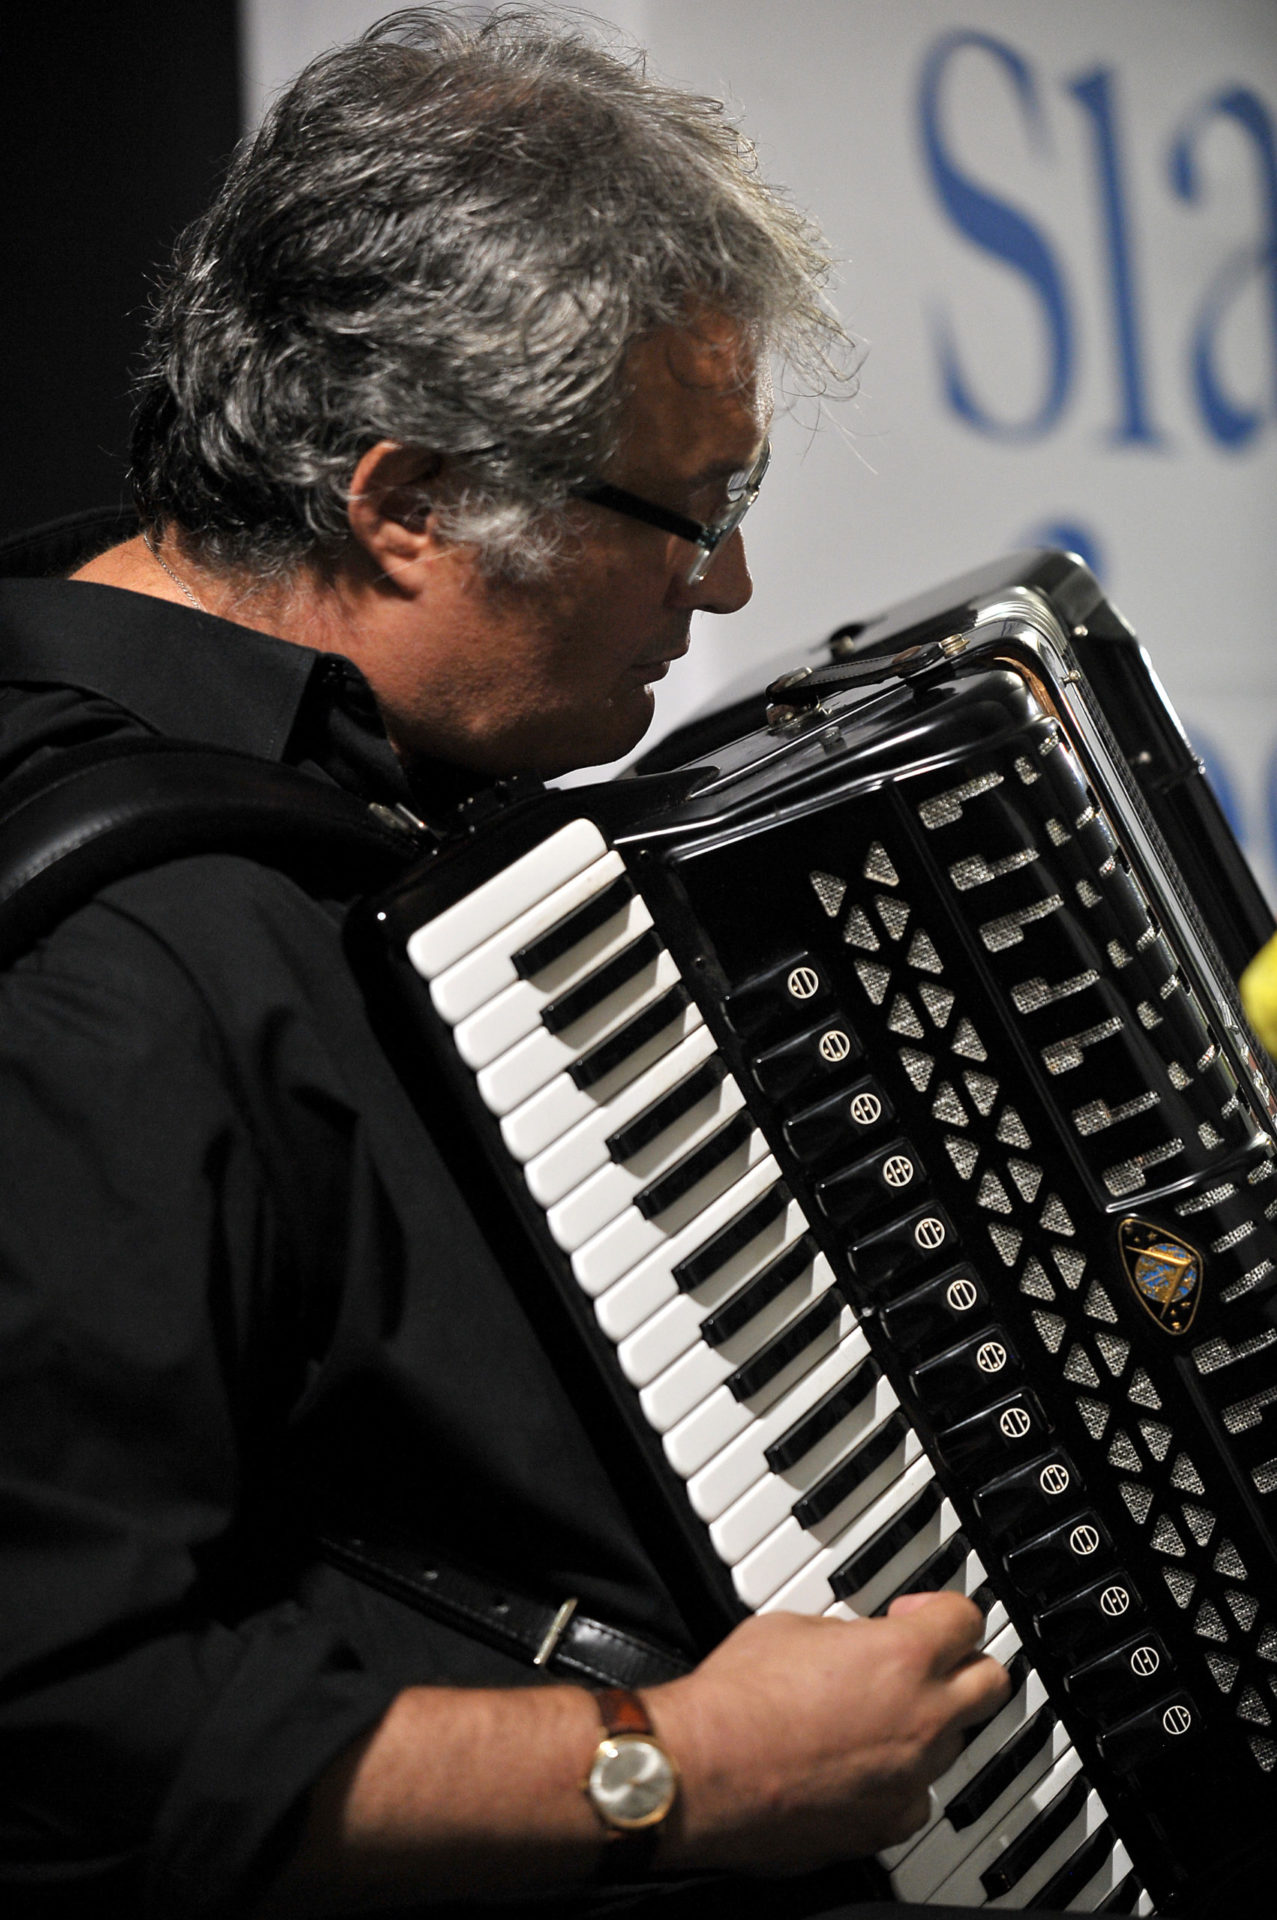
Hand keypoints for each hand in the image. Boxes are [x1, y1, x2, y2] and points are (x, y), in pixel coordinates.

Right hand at [647, 1591, 1009, 1872]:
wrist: (705, 1771)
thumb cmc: (737, 1700)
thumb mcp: (792, 1626)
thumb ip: (846, 1634)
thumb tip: (855, 1642)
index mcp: (903, 1657)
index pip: (965, 1619)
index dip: (942, 1609)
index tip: (920, 1613)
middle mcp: (922, 1719)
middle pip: (990, 1683)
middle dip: (964, 1665)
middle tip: (929, 1660)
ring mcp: (910, 1779)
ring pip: (952, 1744)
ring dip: (927, 1725)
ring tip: (877, 1715)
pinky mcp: (887, 1826)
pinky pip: (918, 1798)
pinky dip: (899, 1781)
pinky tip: (860, 1767)